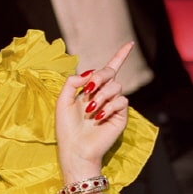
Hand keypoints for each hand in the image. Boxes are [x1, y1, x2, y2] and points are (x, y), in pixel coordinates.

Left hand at [55, 42, 132, 178]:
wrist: (75, 149)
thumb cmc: (67, 128)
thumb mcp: (63, 101)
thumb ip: (72, 82)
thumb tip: (88, 73)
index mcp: (91, 90)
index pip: (108, 70)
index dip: (120, 56)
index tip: (129, 44)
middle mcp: (104, 95)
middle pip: (110, 72)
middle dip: (100, 76)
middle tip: (88, 89)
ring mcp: (113, 105)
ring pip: (116, 86)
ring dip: (101, 96)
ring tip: (90, 110)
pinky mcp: (121, 116)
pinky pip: (122, 101)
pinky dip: (109, 107)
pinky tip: (99, 118)